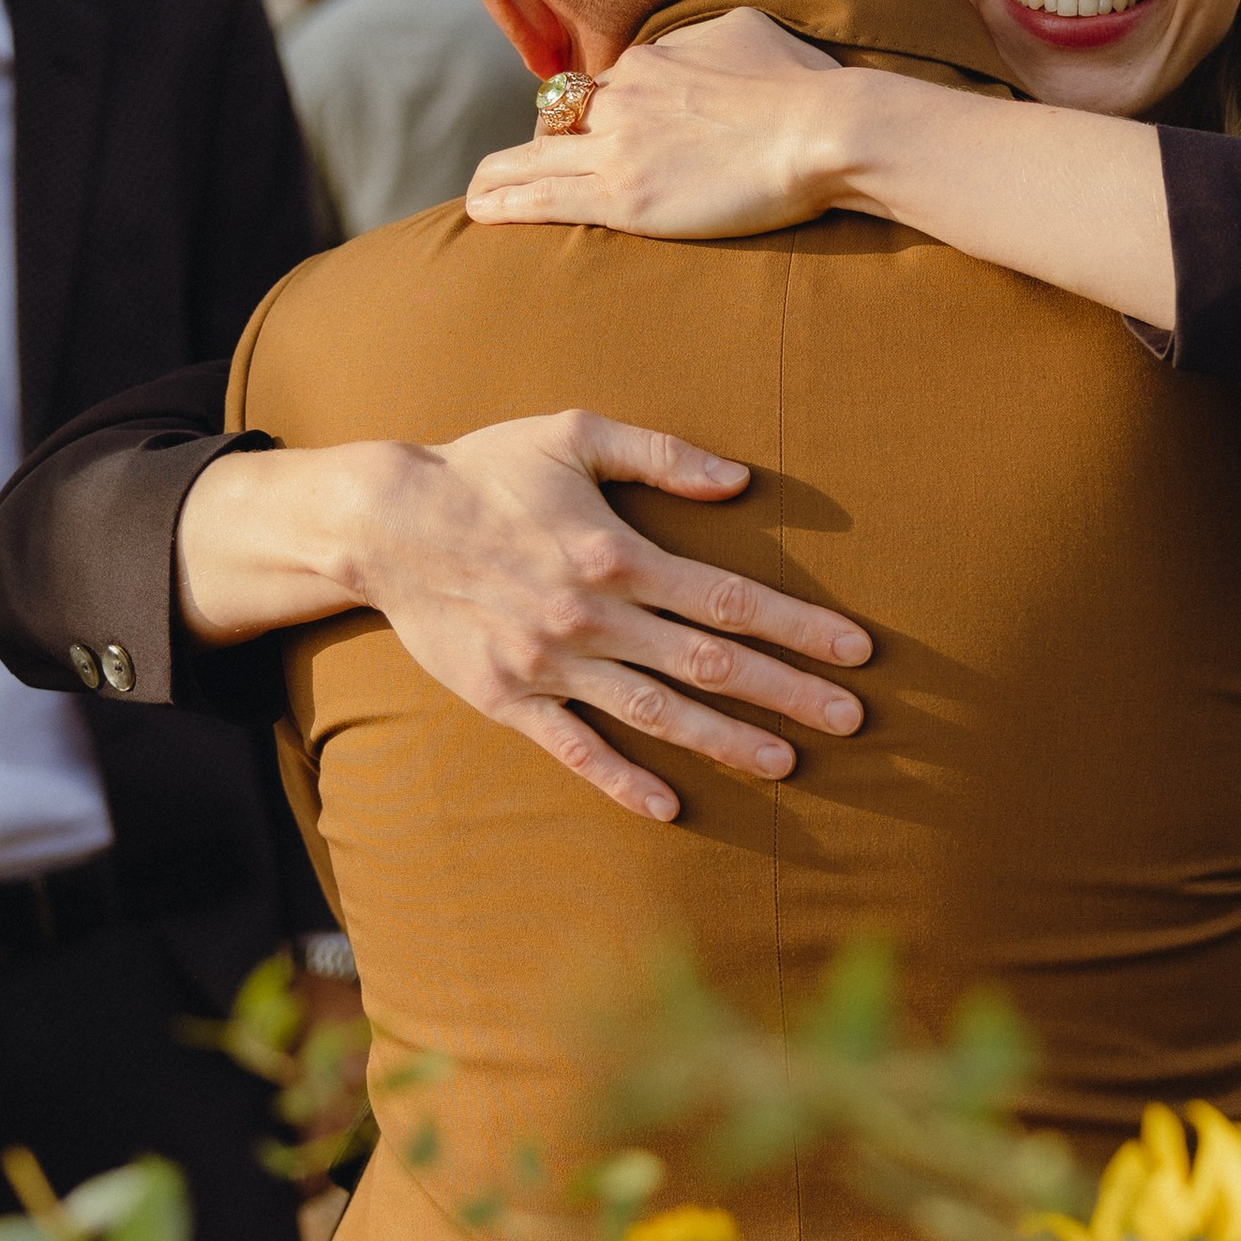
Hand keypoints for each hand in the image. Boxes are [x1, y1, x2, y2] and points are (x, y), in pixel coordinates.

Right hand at [179, 412, 871, 820]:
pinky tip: (670, 808)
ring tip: (790, 763)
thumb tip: (741, 481)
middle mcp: (591, 618)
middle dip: (788, 693)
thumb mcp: (574, 433)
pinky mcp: (510, 699)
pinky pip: (575, 750)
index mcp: (617, 555)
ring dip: (726, 741)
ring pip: (656, 713)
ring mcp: (551, 665)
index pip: (730, 599)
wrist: (384, 522)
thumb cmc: (488, 468)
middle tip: (854, 720)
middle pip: (710, 664)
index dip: (799, 626)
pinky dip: (623, 780)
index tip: (857, 650)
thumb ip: (662, 453)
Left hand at [467, 9, 849, 241]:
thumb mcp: (746, 30)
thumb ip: (706, 39)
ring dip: (498, 175)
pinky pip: (544, 199)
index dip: (588, 115)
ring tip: (475, 194)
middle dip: (537, 145)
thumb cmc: (803, 83)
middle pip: (557, 120)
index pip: (599, 89)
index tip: (587, 135)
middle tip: (517, 169)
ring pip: (534, 157)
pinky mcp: (625, 196)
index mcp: (648, 60)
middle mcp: (621, 96)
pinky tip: (479, 213)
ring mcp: (619, 146)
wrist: (824, 128)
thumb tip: (697, 45)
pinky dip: (506, 205)